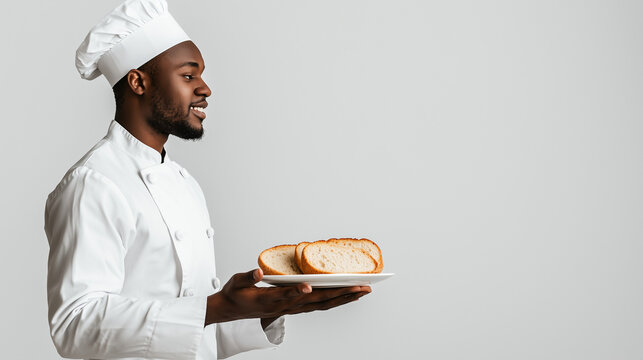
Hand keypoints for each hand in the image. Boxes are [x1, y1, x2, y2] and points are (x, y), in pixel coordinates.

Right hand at [204, 269, 370, 325]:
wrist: (233, 310)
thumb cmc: (236, 294)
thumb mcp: (237, 283)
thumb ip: (248, 277)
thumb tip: (258, 272)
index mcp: (270, 299)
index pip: (287, 295)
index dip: (297, 292)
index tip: (309, 287)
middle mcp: (286, 306)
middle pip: (316, 301)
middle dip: (340, 293)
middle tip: (362, 286)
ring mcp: (293, 308)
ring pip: (323, 304)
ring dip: (344, 297)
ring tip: (363, 290)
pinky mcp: (296, 307)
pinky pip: (320, 304)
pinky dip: (336, 299)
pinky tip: (348, 294)